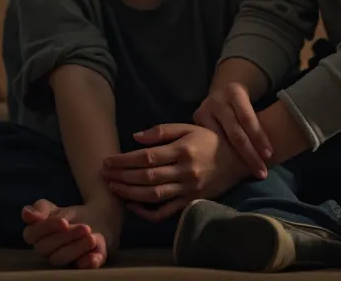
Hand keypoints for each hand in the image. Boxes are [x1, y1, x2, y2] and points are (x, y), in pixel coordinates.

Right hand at [21, 198, 121, 268]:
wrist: (95, 218)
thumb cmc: (68, 216)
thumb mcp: (53, 208)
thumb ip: (40, 209)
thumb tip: (26, 213)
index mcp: (36, 237)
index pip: (32, 234)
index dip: (47, 228)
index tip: (63, 221)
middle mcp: (47, 252)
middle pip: (48, 248)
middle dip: (67, 236)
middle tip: (84, 227)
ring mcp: (64, 260)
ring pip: (62, 259)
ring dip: (78, 248)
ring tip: (91, 237)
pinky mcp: (82, 264)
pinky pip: (82, 267)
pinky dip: (88, 263)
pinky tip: (93, 257)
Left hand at [100, 123, 249, 221]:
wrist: (237, 159)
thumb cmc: (209, 140)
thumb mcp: (188, 128)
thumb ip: (162, 131)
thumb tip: (135, 137)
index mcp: (183, 150)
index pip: (147, 157)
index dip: (124, 160)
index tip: (107, 160)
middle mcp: (185, 171)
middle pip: (147, 177)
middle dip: (121, 177)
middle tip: (103, 175)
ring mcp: (188, 189)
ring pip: (153, 195)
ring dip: (129, 193)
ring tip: (112, 188)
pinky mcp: (190, 202)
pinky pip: (166, 211)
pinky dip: (148, 212)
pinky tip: (133, 206)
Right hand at [193, 82, 271, 178]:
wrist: (220, 95)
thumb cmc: (240, 105)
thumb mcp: (248, 103)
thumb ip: (257, 120)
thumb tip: (271, 150)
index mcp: (235, 92)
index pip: (248, 118)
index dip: (259, 137)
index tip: (269, 155)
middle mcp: (217, 100)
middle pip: (235, 132)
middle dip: (250, 154)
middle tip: (262, 172)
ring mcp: (204, 111)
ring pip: (221, 141)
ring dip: (234, 159)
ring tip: (246, 174)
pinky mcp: (195, 121)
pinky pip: (208, 143)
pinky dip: (220, 156)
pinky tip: (228, 169)